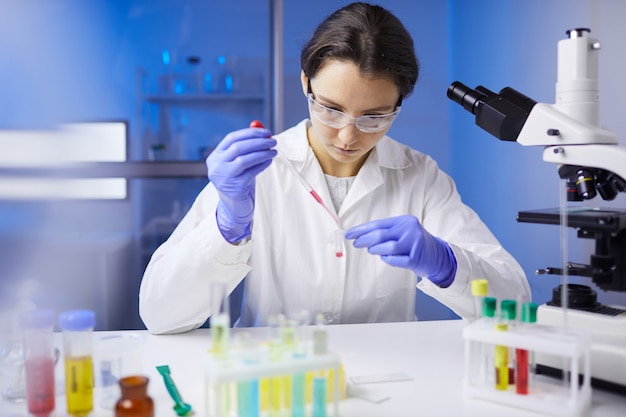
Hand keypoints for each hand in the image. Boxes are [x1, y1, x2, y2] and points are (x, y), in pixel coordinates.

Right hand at [206, 126, 275, 242]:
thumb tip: (261, 130)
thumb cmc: (238, 180)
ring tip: (274, 151)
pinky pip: (251, 172)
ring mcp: (224, 178)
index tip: (265, 132)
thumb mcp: (239, 163)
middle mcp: (216, 167)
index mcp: (215, 157)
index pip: (231, 139)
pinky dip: (262, 164)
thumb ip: (247, 147)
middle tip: (272, 140)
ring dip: (262, 153)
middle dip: (258, 142)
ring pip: (244, 159)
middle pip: (237, 147)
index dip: (249, 133)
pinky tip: (269, 161)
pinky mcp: (234, 188)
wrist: (234, 206)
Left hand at [345, 215, 456, 286]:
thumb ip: (385, 233)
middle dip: (364, 239)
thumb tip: (361, 237)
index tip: (349, 234)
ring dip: (376, 249)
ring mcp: (414, 243)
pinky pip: (397, 260)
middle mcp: (410, 229)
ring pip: (389, 247)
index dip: (361, 230)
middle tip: (355, 244)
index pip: (378, 224)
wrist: (438, 255)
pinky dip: (388, 259)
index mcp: (404, 221)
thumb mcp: (401, 233)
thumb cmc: (414, 244)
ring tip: (371, 251)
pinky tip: (385, 258)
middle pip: (380, 234)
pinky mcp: (417, 258)